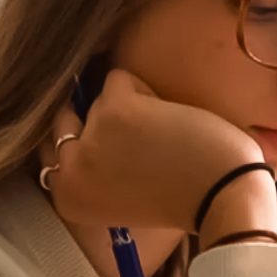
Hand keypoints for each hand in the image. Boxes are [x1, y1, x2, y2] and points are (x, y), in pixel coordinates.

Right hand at [40, 70, 272, 236]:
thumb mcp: (119, 196)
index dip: (84, 138)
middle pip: (68, 117)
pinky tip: (169, 121)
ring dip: (132, 109)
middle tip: (145, 143)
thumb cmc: (182, 197)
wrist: (224, 197)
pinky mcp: (114, 111)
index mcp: (68, 197)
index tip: (115, 146)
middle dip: (106, 123)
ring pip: (99, 98)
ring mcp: (88, 140)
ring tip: (162, 140)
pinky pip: (118, 78)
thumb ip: (93, 169)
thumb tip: (77, 114)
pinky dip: (147, 92)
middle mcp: (68, 172)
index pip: (52, 147)